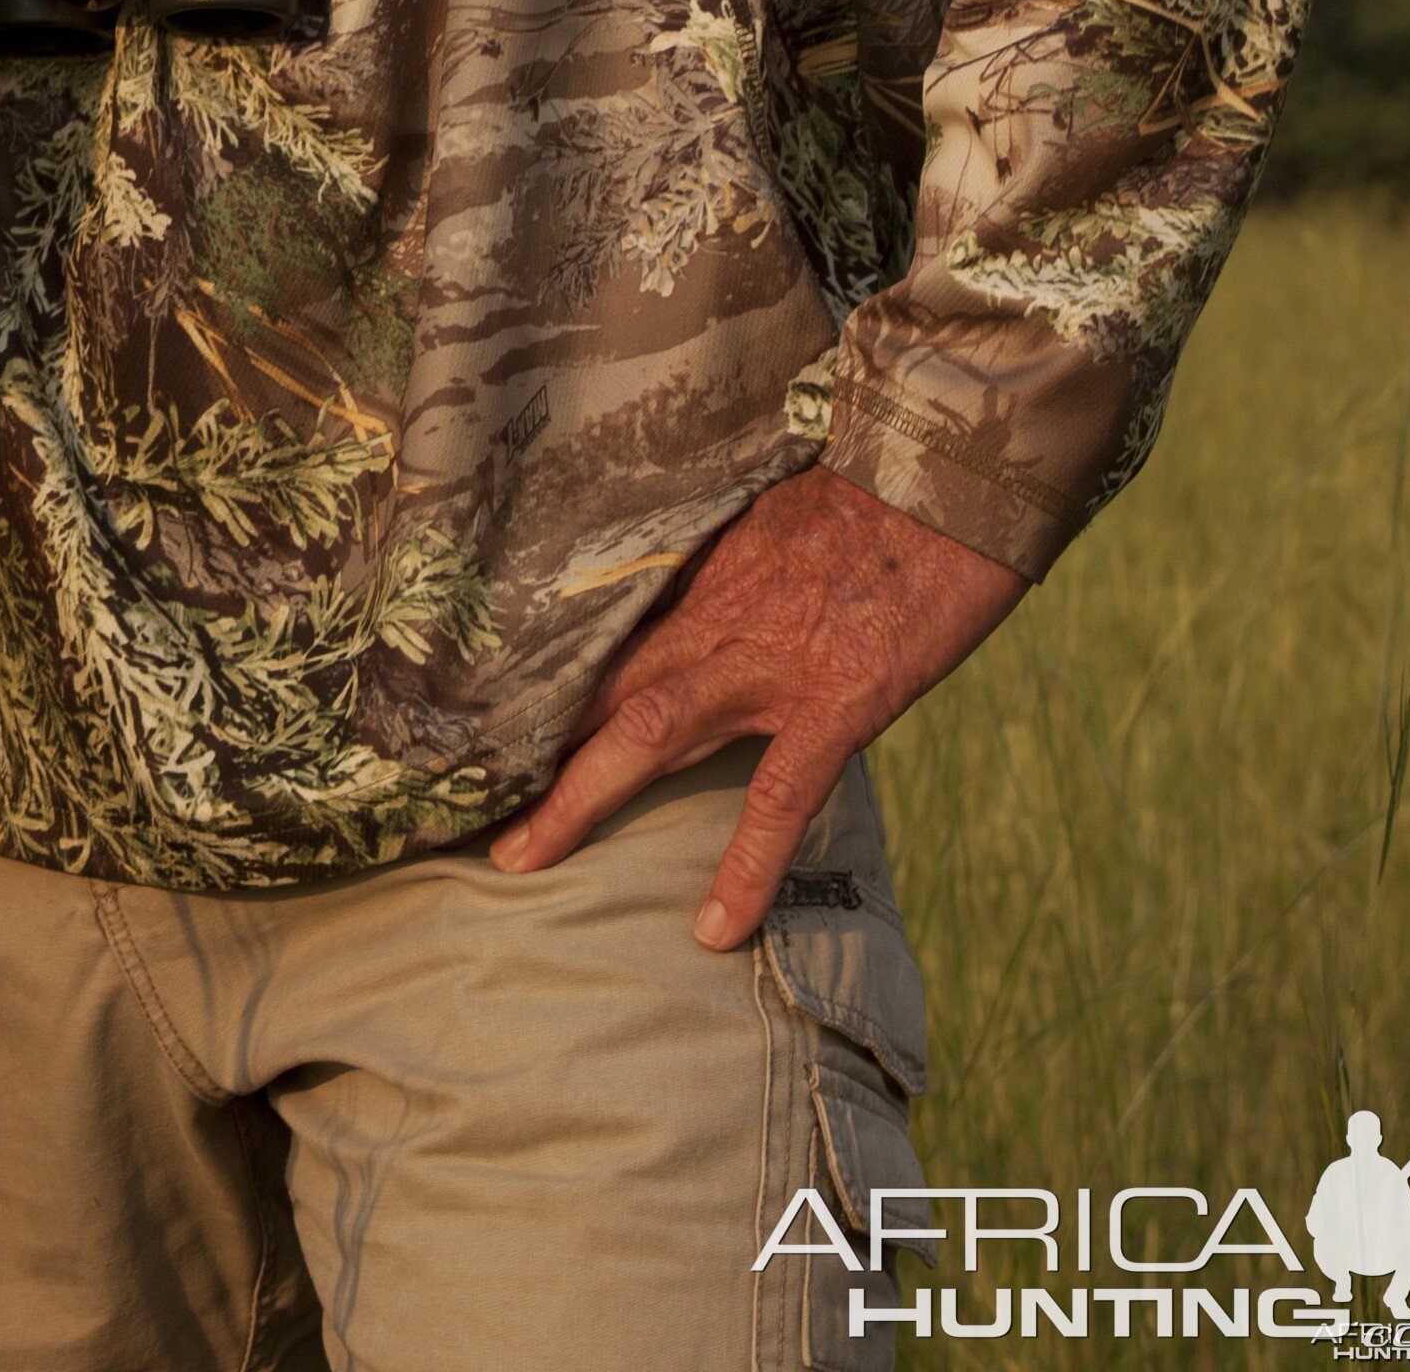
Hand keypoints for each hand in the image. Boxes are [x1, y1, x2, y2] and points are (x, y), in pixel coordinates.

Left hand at [490, 463, 1023, 948]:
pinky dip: (745, 866)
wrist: (946, 479)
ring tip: (521, 857)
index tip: (483, 719)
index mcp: (703, 576)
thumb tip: (696, 585)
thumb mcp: (777, 513)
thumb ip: (731, 561)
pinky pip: (779, 798)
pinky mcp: (835, 704)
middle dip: (533, 751)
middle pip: (603, 691)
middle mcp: (716, 621)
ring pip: (652, 734)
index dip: (542, 683)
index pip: (603, 638)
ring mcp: (770, 667)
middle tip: (464, 806)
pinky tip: (714, 930)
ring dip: (581, 797)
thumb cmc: (872, 490)